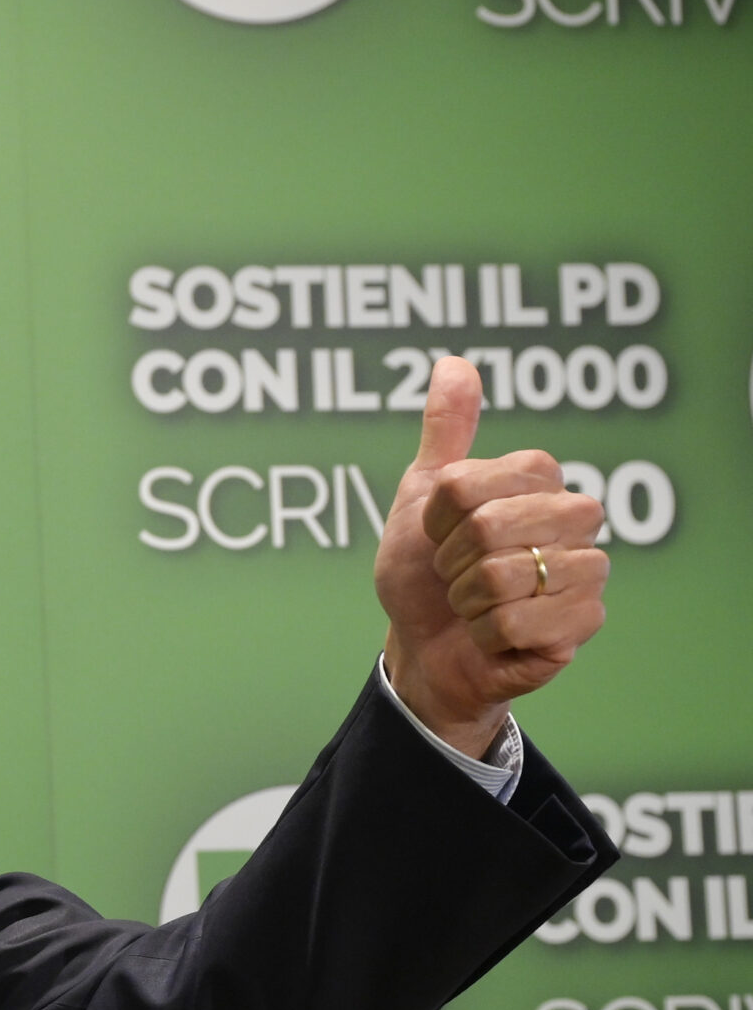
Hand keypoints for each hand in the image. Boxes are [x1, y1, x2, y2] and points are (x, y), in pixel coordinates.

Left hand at [374, 356, 606, 757]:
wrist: (423, 646)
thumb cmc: (424, 572)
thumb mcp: (422, 497)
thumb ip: (444, 433)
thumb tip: (453, 364)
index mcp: (539, 479)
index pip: (472, 484)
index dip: (439, 518)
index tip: (440, 533)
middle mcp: (576, 516)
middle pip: (490, 525)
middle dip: (451, 560)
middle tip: (455, 574)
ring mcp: (586, 569)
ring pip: (504, 575)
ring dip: (466, 599)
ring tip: (474, 603)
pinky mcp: (584, 621)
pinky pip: (518, 621)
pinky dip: (486, 632)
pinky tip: (494, 633)